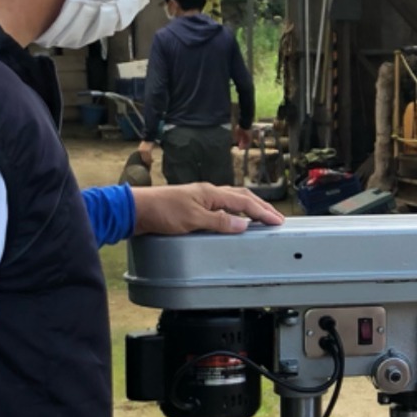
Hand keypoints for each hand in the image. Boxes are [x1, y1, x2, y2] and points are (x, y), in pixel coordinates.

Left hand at [131, 181, 283, 234]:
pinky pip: (222, 206)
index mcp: (211, 193)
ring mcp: (201, 198)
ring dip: (249, 208)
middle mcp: (208, 193)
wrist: (138, 210)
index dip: (262, 212)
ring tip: (262, 217)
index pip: (244, 202)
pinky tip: (234, 219)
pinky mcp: (193, 206)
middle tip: (276, 218)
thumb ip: (219, 221)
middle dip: (261, 207)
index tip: (278, 221)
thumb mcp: (193, 219)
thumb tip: (243, 224)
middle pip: (241, 197)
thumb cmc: (162, 212)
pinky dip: (235, 211)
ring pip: (232, 200)